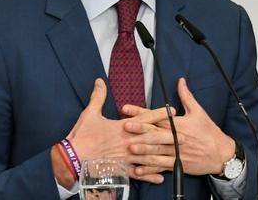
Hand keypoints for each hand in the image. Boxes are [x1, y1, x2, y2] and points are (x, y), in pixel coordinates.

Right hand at [63, 78, 178, 183]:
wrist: (73, 158)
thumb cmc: (82, 136)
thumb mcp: (90, 113)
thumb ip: (98, 97)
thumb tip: (100, 81)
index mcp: (122, 127)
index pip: (145, 119)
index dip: (159, 114)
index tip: (172, 111)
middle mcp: (128, 142)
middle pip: (152, 137)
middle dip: (169, 135)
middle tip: (183, 134)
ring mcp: (126, 157)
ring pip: (149, 155)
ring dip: (164, 154)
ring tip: (177, 154)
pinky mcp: (122, 170)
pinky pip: (139, 173)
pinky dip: (150, 175)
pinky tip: (161, 176)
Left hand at [124, 78, 234, 175]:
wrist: (220, 153)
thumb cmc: (209, 132)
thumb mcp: (198, 111)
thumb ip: (186, 96)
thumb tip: (180, 81)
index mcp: (178, 124)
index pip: (156, 116)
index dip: (140, 112)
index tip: (127, 108)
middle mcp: (175, 138)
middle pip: (154, 133)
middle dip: (139, 129)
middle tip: (124, 126)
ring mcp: (176, 152)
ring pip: (157, 151)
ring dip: (143, 150)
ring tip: (130, 148)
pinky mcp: (177, 164)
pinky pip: (161, 166)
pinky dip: (150, 168)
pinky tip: (138, 169)